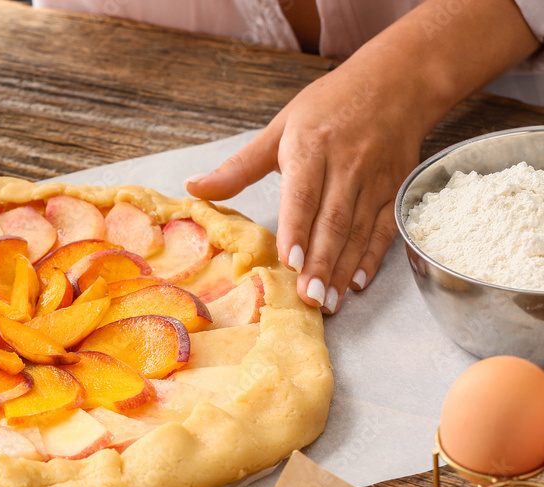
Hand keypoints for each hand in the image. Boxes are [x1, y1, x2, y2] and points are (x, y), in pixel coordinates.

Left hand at [185, 62, 421, 313]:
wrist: (395, 82)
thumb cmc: (329, 105)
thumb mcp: (279, 127)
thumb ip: (238, 167)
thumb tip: (193, 188)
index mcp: (311, 146)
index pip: (303, 194)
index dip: (297, 229)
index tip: (291, 261)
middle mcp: (347, 163)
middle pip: (333, 220)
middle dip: (321, 263)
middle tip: (308, 299)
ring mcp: (375, 178)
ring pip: (358, 231)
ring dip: (343, 270)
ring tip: (329, 302)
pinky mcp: (396, 188)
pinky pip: (385, 228)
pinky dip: (373, 258)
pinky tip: (358, 282)